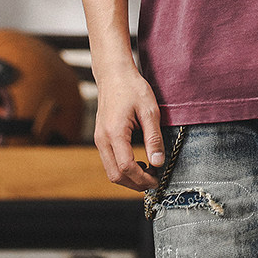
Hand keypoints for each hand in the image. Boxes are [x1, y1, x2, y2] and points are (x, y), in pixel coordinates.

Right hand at [93, 66, 165, 190]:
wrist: (114, 74)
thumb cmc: (132, 88)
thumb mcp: (149, 110)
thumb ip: (153, 138)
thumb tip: (158, 162)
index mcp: (114, 133)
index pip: (126, 167)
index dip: (143, 178)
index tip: (158, 179)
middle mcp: (102, 139)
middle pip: (115, 175)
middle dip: (135, 183)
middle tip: (154, 180)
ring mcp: (99, 139)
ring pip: (110, 171)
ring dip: (129, 177)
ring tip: (148, 172)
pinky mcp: (100, 138)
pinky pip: (109, 161)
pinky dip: (122, 168)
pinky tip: (138, 163)